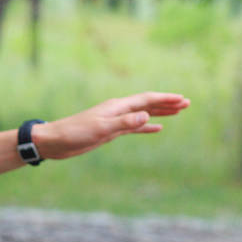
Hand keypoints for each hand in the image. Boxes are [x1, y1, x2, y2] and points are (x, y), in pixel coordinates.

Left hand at [32, 92, 188, 159]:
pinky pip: (133, 127)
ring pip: (142, 114)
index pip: (146, 100)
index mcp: (117, 107)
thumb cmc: (74, 133)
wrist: (54, 141)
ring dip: (160, 113)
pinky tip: (157, 128)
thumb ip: (124, 123)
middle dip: (167, 103)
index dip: (165, 99)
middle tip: (187, 103)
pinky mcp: (109, 131)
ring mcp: (114, 121)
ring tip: (178, 112)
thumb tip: (146, 116)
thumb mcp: (101, 129)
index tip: (182, 99)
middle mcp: (117, 111)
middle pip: (147, 104)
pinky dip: (146, 126)